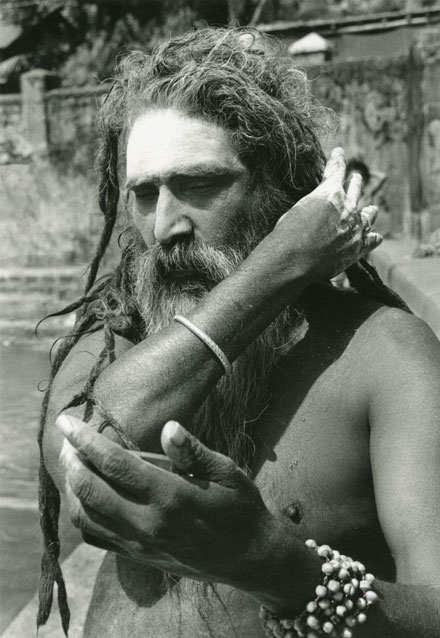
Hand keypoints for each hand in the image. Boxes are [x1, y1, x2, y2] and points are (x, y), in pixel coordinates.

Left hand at [57, 414, 273, 587]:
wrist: (248, 556)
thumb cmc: (240, 507)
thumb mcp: (227, 473)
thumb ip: (195, 451)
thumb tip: (169, 427)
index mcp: (171, 495)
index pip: (115, 464)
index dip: (86, 440)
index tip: (66, 421)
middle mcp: (149, 522)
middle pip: (91, 490)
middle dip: (71, 459)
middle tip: (66, 438)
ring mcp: (141, 543)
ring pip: (87, 516)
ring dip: (72, 487)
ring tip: (71, 462)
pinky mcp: (139, 556)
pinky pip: (96, 537)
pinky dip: (82, 514)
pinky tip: (84, 494)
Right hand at [252, 147, 381, 286]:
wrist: (293, 261)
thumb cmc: (287, 235)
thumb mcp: (296, 209)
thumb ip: (312, 204)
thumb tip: (315, 206)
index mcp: (330, 193)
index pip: (336, 170)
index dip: (337, 159)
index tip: (339, 152)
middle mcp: (347, 208)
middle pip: (355, 189)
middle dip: (354, 182)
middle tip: (356, 177)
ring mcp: (355, 229)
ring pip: (368, 214)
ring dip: (369, 210)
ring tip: (372, 209)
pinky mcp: (358, 249)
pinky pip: (372, 240)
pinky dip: (373, 237)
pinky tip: (376, 236)